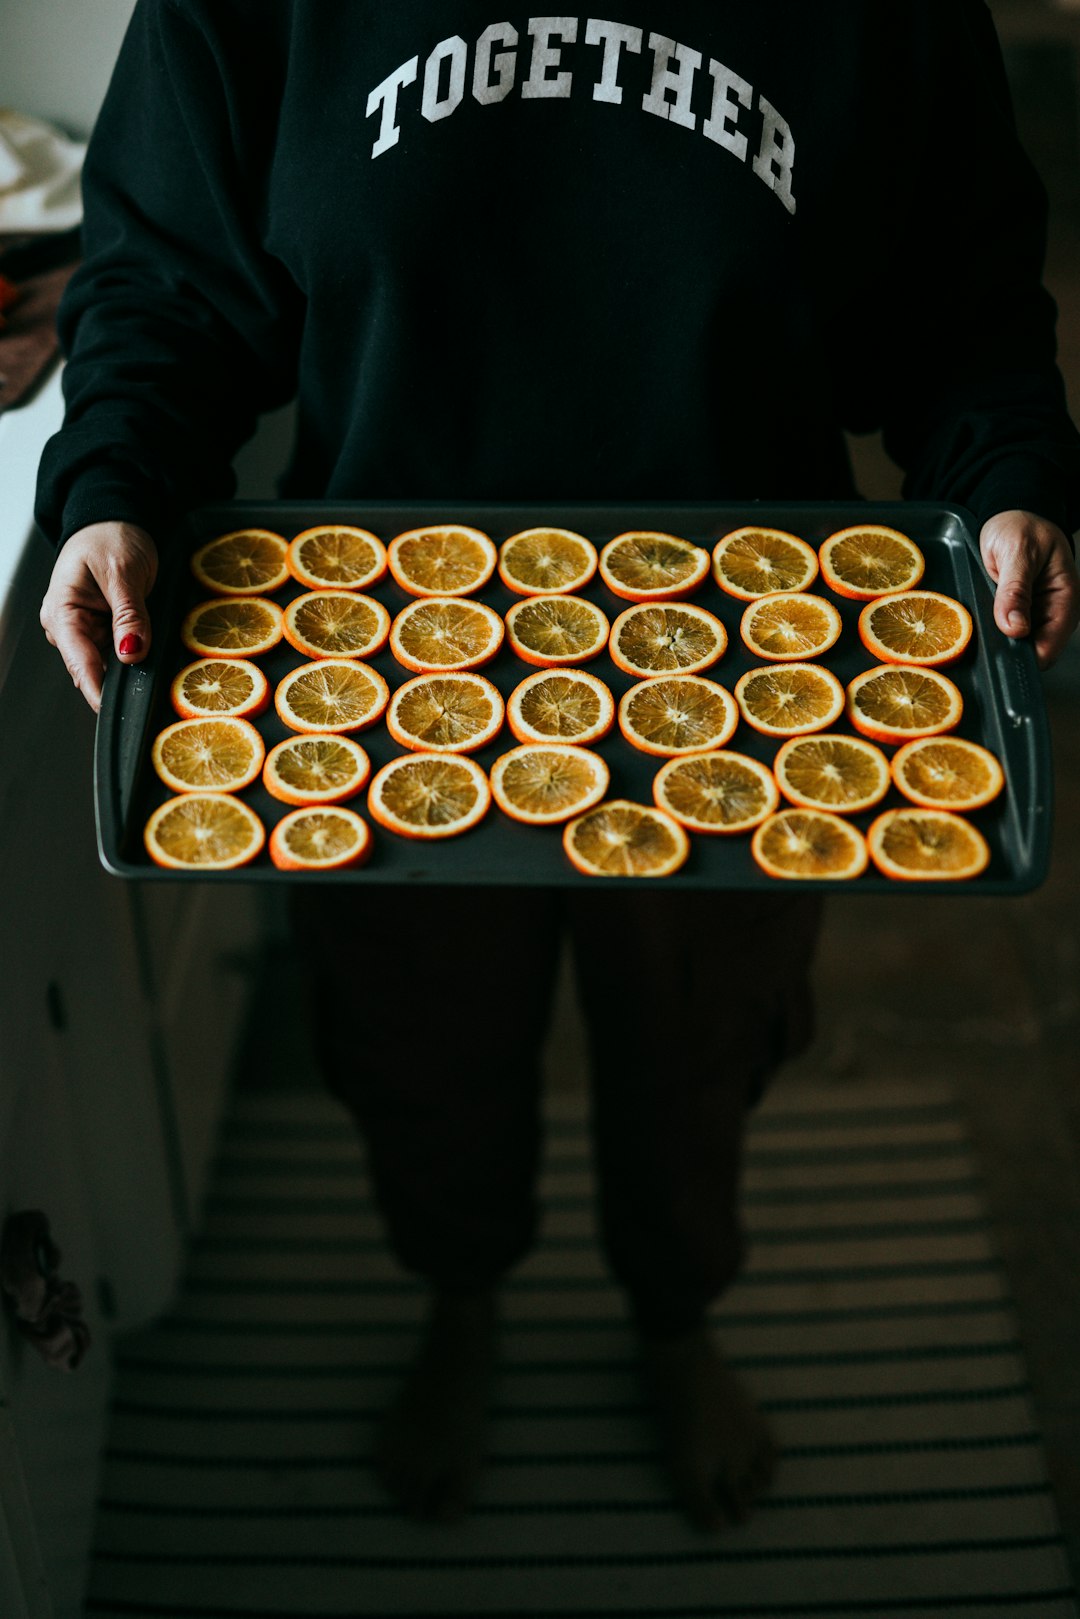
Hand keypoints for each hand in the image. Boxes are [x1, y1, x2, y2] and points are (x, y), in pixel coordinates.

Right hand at [39, 522, 157, 712]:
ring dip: (131, 669)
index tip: (120, 713)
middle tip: (153, 689)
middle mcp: (67, 625)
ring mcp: (85, 629)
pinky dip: (135, 655)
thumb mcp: (124, 572)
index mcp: (62, 612)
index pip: (79, 664)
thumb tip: (131, 654)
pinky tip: (151, 656)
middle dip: (121, 681)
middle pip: (94, 670)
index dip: (99, 692)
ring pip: (109, 665)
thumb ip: (129, 615)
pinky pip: (119, 652)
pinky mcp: (103, 629)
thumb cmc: (111, 535)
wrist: (114, 518)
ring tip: (155, 666)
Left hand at [979, 509, 1079, 670]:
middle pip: (1033, 650)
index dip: (1027, 657)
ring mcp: (1034, 613)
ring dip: (999, 640)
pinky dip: (993, 629)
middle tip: (986, 636)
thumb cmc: (1021, 525)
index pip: (1050, 645)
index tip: (1002, 658)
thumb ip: (1015, 591)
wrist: (1009, 513)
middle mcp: (1052, 611)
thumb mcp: (1017, 552)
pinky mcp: (1017, 612)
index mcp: (1064, 598)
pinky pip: (1005, 631)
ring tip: (983, 623)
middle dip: (1009, 649)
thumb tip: (1015, 628)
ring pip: (1017, 644)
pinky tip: (981, 621)